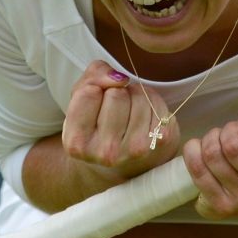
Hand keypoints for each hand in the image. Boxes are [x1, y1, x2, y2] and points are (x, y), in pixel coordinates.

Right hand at [61, 60, 177, 179]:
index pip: (89, 93)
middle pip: (116, 94)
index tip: (96, 101)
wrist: (123, 161)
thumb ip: (93, 77)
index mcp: (76, 143)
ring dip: (134, 94)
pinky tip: (143, 115)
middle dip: (116, 91)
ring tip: (128, 110)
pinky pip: (157, 103)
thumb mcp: (82, 99)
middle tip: (115, 107)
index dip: (95, 89)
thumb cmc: (98, 124)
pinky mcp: (160, 142)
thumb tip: (119, 77)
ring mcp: (135, 150)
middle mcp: (106, 153)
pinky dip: (151, 101)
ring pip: (139, 96)